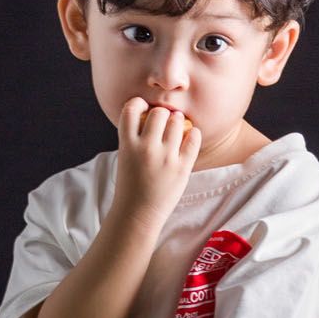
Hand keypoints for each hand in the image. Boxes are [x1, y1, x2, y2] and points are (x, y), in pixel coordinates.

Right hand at [113, 95, 201, 220]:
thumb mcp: (124, 157)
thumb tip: (152, 114)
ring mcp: (165, 157)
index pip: (131, 109)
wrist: (137, 213)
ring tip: (175, 129)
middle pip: (159, 112)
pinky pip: (194, 138)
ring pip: (177, 121)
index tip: (143, 110)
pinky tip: (189, 137)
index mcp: (127, 145)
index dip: (138, 104)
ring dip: (177, 121)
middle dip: (162, 113)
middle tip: (163, 122)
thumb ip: (135, 137)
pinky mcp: (182, 167)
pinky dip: (193, 133)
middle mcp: (146, 148)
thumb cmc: (130, 184)